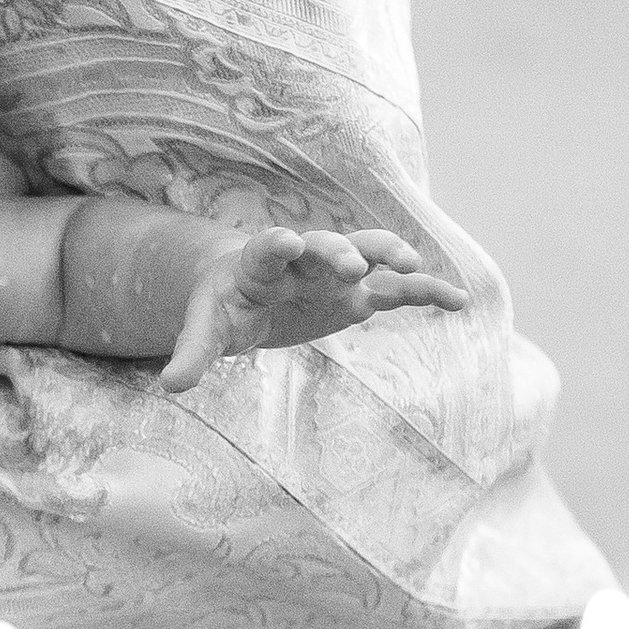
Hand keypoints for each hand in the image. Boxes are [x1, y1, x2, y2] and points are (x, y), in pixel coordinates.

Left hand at [159, 230, 469, 393]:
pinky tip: (457, 301)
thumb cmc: (224, 306)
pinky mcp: (357, 294)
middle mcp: (303, 260)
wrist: (247, 290)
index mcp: (258, 264)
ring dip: (389, 256)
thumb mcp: (206, 327)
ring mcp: (335, 273)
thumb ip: (192, 353)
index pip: (267, 249)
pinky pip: (396, 289)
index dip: (277, 245)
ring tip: (413, 265)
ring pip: (368, 253)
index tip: (289, 242)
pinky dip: (425, 291)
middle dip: (337, 252)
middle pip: (323, 246)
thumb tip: (170, 386)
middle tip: (354, 264)